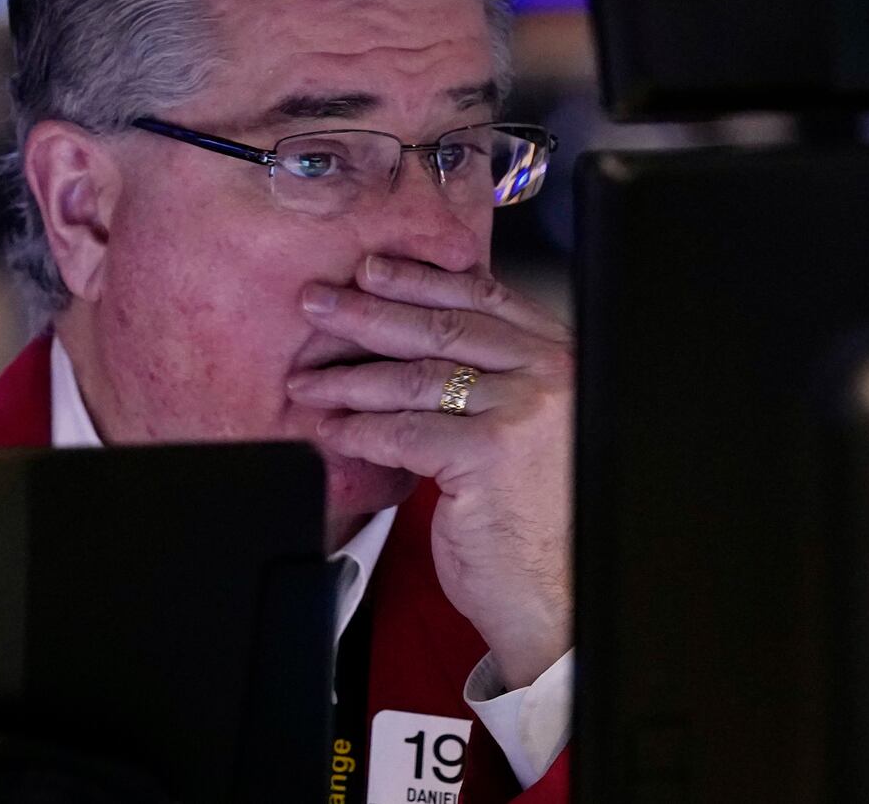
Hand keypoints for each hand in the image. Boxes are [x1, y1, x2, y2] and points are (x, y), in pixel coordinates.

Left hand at [286, 254, 573, 689]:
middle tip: (316, 302)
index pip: (482, 299)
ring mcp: (520, 412)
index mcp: (560, 359)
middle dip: (368, 312)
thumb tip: (415, 339)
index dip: (419, 281)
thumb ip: (493, 380)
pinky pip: (401, 431)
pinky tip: (331, 429)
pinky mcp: (486, 455)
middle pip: (440, 328)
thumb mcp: (529, 431)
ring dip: (347, 377)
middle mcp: (548, 376)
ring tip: (306, 379)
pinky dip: (358, 430)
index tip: (371, 269)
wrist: (562, 600)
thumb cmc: (540, 522)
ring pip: (413, 378)